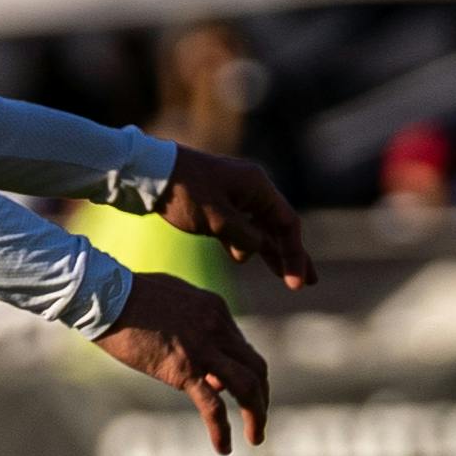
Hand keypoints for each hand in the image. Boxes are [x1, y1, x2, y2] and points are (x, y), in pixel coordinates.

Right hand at [101, 273, 273, 453]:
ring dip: (256, 415)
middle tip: (258, 419)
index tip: (226, 388)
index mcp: (215, 309)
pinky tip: (224, 448)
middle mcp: (217, 328)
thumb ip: (193, 323)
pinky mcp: (183, 370)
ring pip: (247, 387)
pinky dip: (222, 430)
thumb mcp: (173, 300)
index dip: (240, 371)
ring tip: (255, 438)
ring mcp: (203, 349)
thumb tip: (202, 357)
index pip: (241, 347)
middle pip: (256, 367)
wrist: (103, 294)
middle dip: (261, 396)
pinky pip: (213, 406)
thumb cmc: (127, 294)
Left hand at [149, 143, 313, 289]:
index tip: (297, 282)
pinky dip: (245, 245)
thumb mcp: (218, 220)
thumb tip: (257, 249)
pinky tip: (248, 259)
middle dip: (291, 255)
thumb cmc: (184, 192)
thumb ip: (245, 237)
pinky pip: (239, 228)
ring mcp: (234, 197)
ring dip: (270, 253)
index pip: (287, 223)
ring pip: (259, 230)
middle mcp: (250, 189)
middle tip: (308, 282)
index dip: (295, 254)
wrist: (147, 173)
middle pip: (278, 228)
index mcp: (257, 186)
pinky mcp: (216, 205)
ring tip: (286, 278)